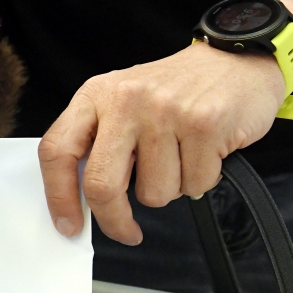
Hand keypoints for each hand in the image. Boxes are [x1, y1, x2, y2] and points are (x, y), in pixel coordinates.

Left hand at [38, 42, 286, 244]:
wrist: (234, 59)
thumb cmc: (174, 90)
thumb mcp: (122, 102)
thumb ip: (98, 143)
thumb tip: (83, 202)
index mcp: (96, 94)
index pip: (58, 150)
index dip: (58, 196)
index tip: (68, 225)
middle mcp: (125, 100)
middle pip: (101, 184)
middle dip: (113, 220)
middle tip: (126, 232)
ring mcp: (165, 111)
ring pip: (154, 193)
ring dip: (169, 189)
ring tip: (180, 156)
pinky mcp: (205, 124)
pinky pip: (194, 186)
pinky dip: (200, 181)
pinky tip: (204, 152)